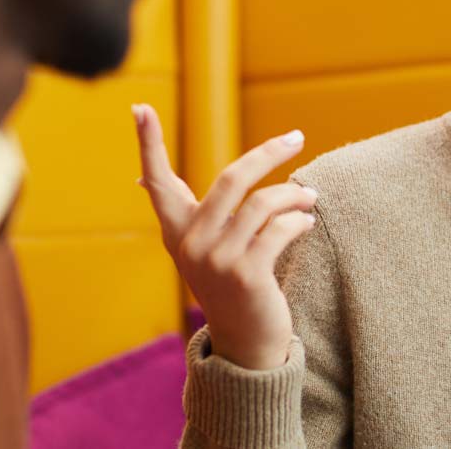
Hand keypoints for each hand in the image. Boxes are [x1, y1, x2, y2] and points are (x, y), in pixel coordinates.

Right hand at [132, 103, 317, 370]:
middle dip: (269, 152)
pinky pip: (280, 230)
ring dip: (295, 195)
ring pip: (264, 203)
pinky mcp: (246, 275)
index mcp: (177, 232)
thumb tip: (151, 180)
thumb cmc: (232, 286)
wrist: (246, 344)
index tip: (139, 106)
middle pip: (233, 177)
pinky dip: (299, 221)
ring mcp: (217, 260)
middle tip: (297, 137)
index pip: (157, 181)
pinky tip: (307, 223)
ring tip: (310, 197)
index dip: (148, 143)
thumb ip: (199, 215)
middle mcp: (191, 243)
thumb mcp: (208, 249)